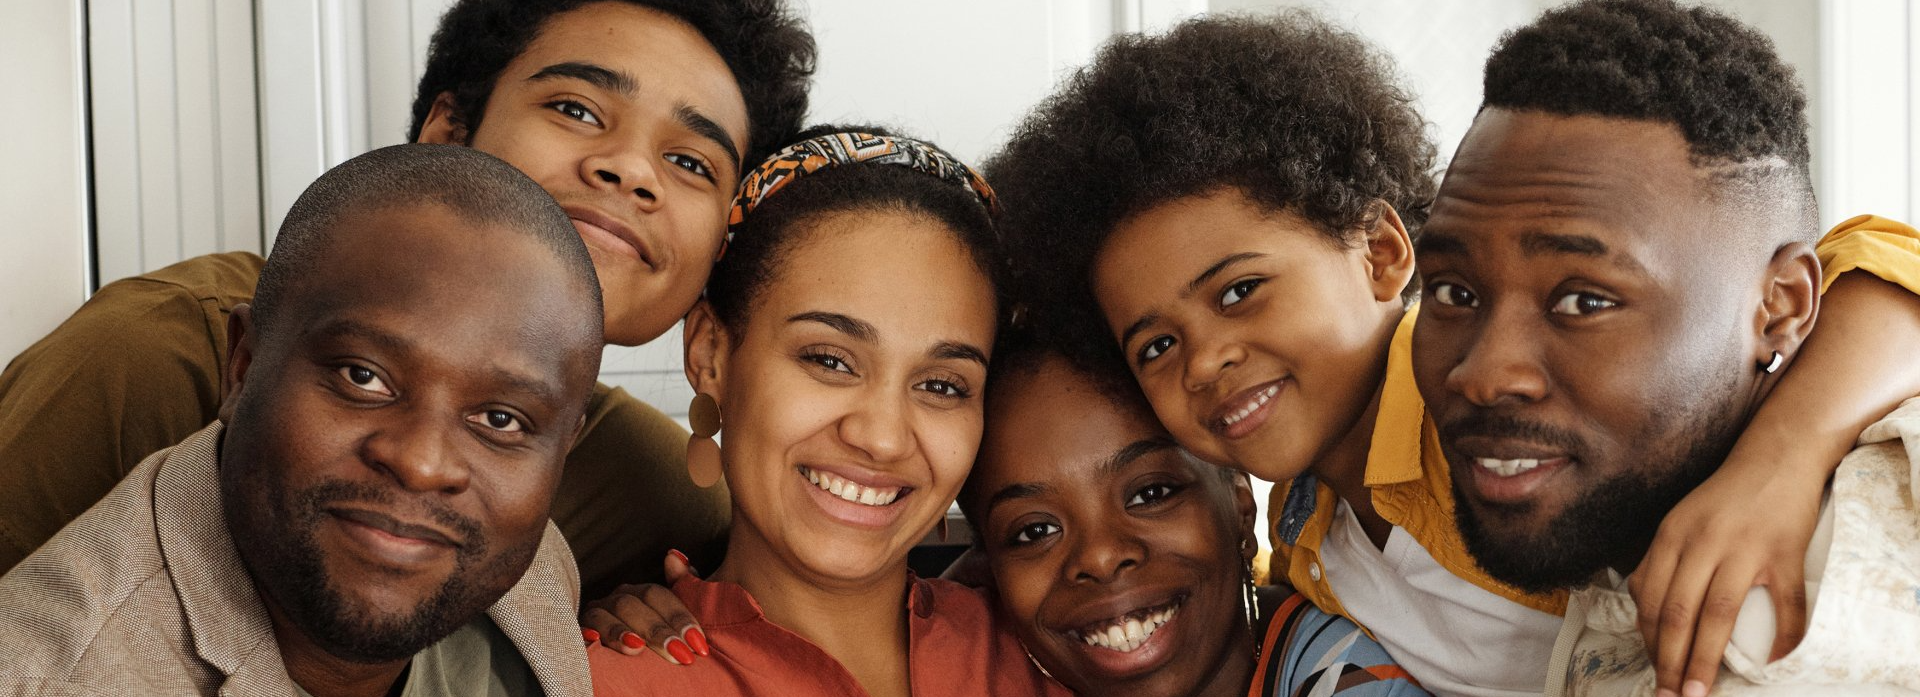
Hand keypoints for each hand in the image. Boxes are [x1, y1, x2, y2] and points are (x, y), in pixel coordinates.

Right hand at [580, 550, 710, 664]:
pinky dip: (586, 633)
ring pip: (604, 615)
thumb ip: (680, 585)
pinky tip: (594, 642)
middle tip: (678, 653)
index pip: (658, 596)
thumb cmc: (653, 637)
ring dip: (620, 631)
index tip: (698, 642)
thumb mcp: (671, 615)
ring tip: (638, 649)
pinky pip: (578, 630)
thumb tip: (675, 556)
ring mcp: (595, 614)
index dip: (679, 617)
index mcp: (640, 593)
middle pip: (633, 605)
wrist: (619, 663)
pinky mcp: (578, 632)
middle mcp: (617, 599)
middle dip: (656, 630)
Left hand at [1629, 461, 1819, 696]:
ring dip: (1705, 659)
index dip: (1648, 641)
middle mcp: (1703, 542)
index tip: (1651, 670)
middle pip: (1678, 613)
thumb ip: (1661, 558)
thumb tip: (1643, 607)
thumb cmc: (1724, 495)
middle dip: (1669, 661)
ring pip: (1718, 616)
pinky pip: (1786, 605)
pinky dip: (1783, 638)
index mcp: (1672, 534)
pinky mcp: (1785, 553)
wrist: (1777, 456)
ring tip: (1699, 690)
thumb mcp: (1679, 519)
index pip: (1650, 598)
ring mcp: (1746, 548)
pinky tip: (1772, 663)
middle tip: (1670, 695)